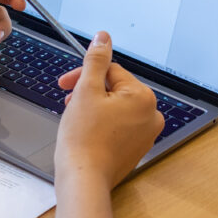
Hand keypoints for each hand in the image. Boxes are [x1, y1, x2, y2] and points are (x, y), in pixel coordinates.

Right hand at [55, 32, 163, 189]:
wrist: (83, 179)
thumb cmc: (83, 139)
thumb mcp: (86, 90)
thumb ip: (96, 60)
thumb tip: (104, 37)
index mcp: (143, 97)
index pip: (111, 72)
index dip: (84, 76)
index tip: (65, 84)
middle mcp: (151, 115)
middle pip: (114, 89)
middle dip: (89, 92)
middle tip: (68, 102)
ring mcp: (145, 134)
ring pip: (115, 107)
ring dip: (94, 107)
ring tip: (76, 118)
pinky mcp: (136, 149)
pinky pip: (119, 126)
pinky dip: (102, 124)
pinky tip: (86, 132)